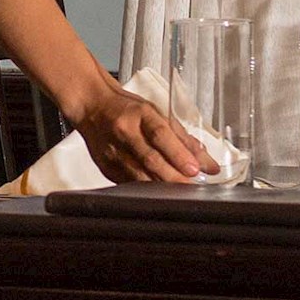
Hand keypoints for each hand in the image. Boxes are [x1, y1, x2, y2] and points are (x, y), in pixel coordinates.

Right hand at [69, 86, 215, 183]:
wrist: (91, 107)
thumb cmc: (126, 109)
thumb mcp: (157, 115)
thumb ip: (184, 140)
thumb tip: (208, 164)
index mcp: (139, 115)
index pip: (160, 135)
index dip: (178, 154)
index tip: (195, 169)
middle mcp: (124, 132)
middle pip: (150, 159)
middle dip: (174, 176)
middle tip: (192, 186)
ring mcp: (112, 152)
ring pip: (139, 176)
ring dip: (162, 187)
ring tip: (180, 192)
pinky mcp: (106, 167)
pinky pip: (129, 183)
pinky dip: (147, 190)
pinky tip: (159, 192)